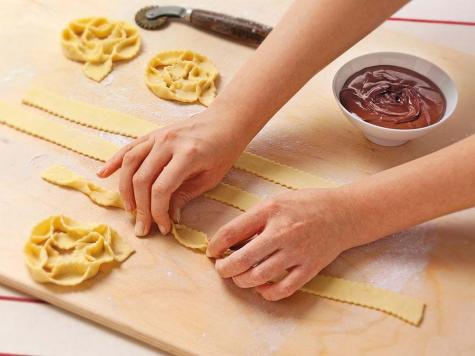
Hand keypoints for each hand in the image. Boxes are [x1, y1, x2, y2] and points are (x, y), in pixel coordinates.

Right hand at [97, 110, 249, 236]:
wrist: (226, 121)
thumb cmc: (223, 151)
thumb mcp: (210, 178)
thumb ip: (186, 195)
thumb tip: (169, 217)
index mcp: (187, 155)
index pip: (161, 189)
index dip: (158, 212)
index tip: (164, 227)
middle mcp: (168, 143)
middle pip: (142, 179)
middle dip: (140, 207)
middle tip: (143, 226)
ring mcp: (158, 136)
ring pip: (130, 163)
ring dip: (125, 189)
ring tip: (130, 209)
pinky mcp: (153, 133)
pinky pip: (129, 148)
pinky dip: (115, 161)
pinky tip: (103, 174)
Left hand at [206, 188, 361, 300]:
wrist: (343, 213)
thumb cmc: (305, 204)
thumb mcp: (275, 201)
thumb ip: (253, 219)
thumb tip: (229, 241)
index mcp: (270, 211)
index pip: (232, 232)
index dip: (215, 245)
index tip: (212, 252)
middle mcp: (282, 232)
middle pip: (242, 259)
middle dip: (224, 268)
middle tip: (222, 268)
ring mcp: (297, 253)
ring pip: (258, 277)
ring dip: (242, 281)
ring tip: (239, 276)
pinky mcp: (309, 268)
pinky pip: (282, 290)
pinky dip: (266, 293)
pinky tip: (260, 287)